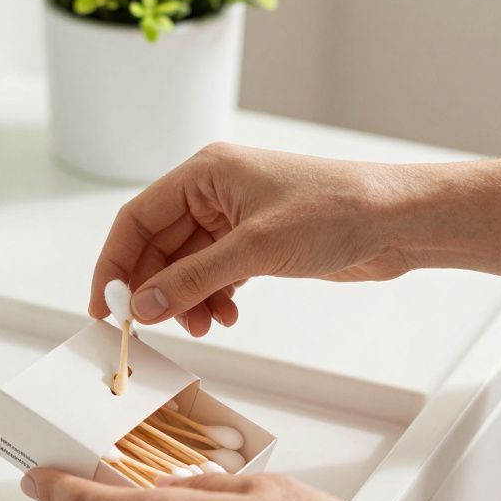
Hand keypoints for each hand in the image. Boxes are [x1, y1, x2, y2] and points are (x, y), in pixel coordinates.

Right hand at [89, 143, 414, 333]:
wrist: (396, 220)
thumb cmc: (336, 210)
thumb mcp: (255, 249)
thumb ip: (192, 279)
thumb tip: (143, 305)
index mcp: (205, 174)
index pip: (137, 219)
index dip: (114, 263)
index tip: (103, 305)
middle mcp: (214, 193)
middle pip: (158, 247)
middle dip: (156, 289)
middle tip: (153, 326)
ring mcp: (235, 219)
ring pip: (186, 266)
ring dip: (186, 300)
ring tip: (205, 325)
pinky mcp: (255, 244)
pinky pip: (214, 275)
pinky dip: (213, 299)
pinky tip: (228, 316)